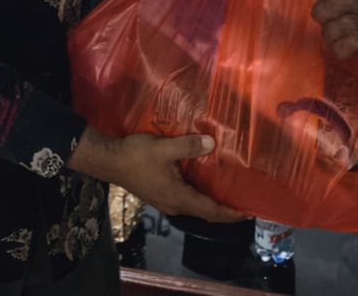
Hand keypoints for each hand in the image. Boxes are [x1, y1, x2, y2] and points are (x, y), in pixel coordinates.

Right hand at [68, 126, 247, 222]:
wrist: (109, 161)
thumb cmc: (136, 156)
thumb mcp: (164, 148)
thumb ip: (188, 146)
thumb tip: (212, 143)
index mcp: (178, 198)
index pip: (211, 211)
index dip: (230, 213)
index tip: (249, 212)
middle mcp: (175, 205)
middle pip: (206, 211)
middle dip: (226, 209)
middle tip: (245, 200)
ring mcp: (167, 201)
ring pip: (196, 205)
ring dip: (213, 201)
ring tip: (230, 190)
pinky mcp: (161, 194)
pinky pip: (187, 198)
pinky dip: (201, 194)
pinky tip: (206, 180)